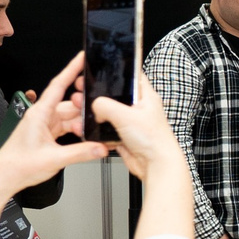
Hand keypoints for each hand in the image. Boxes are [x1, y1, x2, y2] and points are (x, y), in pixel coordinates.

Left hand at [0, 53, 108, 193]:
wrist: (4, 177)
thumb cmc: (18, 165)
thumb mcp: (54, 159)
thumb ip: (81, 153)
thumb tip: (99, 147)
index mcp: (40, 114)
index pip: (59, 85)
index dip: (72, 69)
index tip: (82, 58)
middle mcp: (41, 116)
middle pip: (69, 104)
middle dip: (84, 108)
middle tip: (98, 113)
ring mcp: (43, 124)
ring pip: (68, 116)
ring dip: (79, 123)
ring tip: (90, 132)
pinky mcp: (45, 134)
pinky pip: (64, 126)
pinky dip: (74, 130)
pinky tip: (82, 138)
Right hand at [91, 65, 178, 181]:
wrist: (156, 166)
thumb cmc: (154, 140)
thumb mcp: (127, 116)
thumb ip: (107, 106)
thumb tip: (95, 104)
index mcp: (145, 97)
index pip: (132, 76)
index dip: (117, 72)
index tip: (100, 71)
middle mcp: (138, 108)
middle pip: (114, 96)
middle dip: (98, 96)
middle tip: (84, 93)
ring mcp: (131, 123)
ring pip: (108, 115)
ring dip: (95, 115)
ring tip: (82, 112)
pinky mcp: (124, 137)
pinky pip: (107, 131)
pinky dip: (98, 132)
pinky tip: (89, 131)